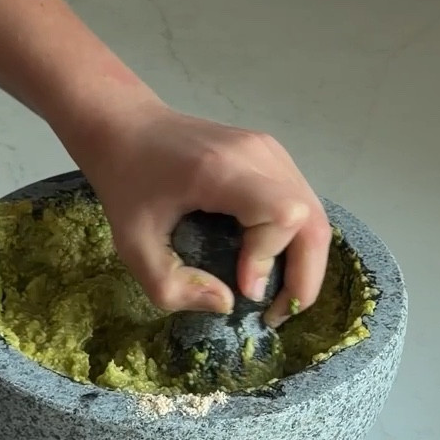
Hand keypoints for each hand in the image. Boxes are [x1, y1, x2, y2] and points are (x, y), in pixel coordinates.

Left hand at [75, 99, 331, 324]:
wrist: (127, 126)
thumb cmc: (126, 182)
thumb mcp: (132, 244)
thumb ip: (171, 286)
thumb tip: (226, 305)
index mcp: (221, 171)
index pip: (282, 213)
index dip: (270, 258)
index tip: (242, 288)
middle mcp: (257, 155)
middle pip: (311, 219)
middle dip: (303, 276)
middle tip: (276, 314)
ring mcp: (271, 151)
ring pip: (313, 214)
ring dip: (304, 262)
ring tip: (277, 296)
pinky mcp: (274, 155)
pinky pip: (302, 203)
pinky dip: (297, 241)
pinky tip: (272, 265)